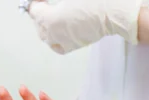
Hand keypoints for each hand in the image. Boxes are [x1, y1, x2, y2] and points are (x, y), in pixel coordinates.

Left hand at [29, 0, 144, 53]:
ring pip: (46, 37)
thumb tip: (42, 2)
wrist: (115, 11)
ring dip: (44, 26)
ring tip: (50, 15)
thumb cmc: (96, 0)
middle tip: (44, 3)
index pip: (34, 11)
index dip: (36, 2)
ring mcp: (65, 42)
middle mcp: (55, 34)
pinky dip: (54, 39)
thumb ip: (50, 0)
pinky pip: (58, 46)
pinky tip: (58, 30)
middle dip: (39, 14)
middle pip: (38, 25)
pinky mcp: (75, 45)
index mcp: (51, 20)